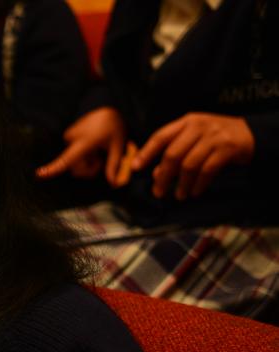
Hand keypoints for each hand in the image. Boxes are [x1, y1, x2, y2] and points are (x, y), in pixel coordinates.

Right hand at [37, 106, 127, 185]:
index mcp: (84, 142)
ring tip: (96, 151)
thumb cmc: (113, 126)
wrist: (105, 107)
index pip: (66, 159)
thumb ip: (113, 165)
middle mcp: (72, 140)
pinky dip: (81, 154)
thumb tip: (113, 184)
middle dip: (87, 170)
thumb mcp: (118, 146)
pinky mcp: (67, 136)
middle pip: (74, 167)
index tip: (39, 174)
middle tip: (100, 161)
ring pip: (73, 161)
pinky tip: (90, 146)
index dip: (53, 168)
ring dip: (85, 162)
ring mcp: (68, 137)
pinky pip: (72, 153)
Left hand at [131, 113, 254, 200]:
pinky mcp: (228, 148)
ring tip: (179, 196)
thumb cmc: (215, 138)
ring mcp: (214, 136)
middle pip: (173, 154)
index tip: (134, 168)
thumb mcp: (193, 140)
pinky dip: (199, 184)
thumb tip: (155, 175)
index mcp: (187, 122)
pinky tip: (194, 192)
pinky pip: (208, 170)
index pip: (161, 136)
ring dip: (181, 184)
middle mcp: (199, 126)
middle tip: (158, 192)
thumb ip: (174, 153)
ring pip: (189, 165)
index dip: (146, 153)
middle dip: (163, 176)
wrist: (251, 133)